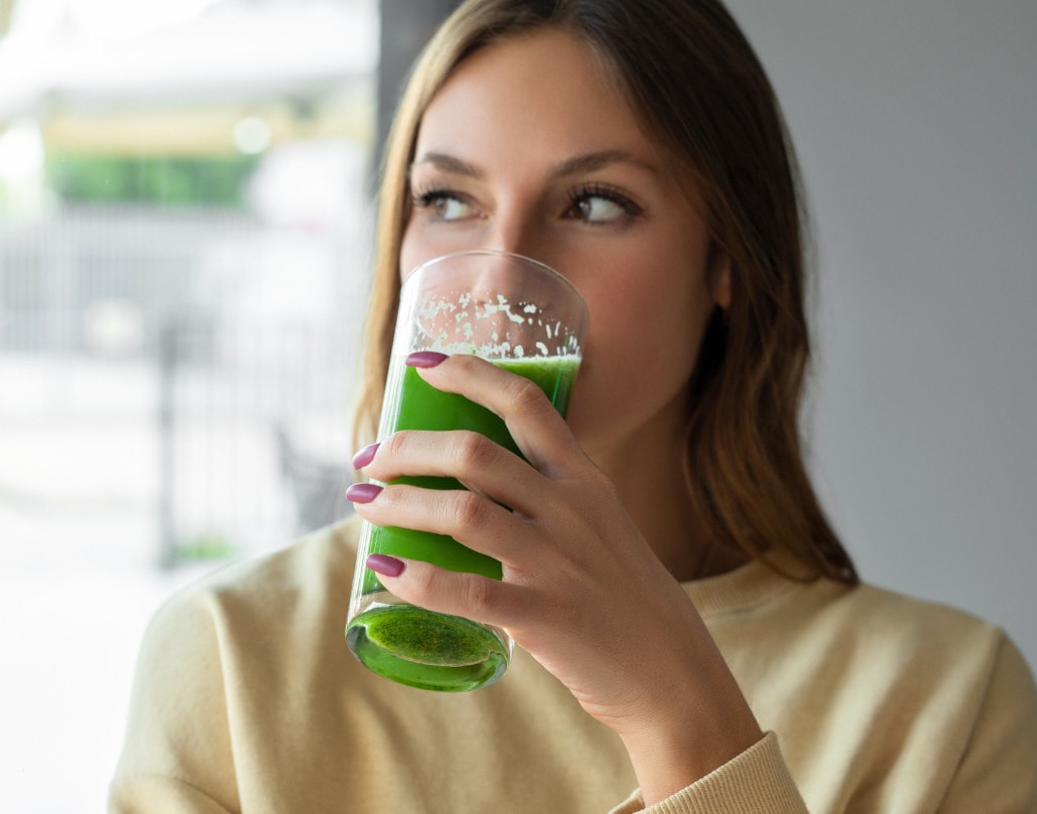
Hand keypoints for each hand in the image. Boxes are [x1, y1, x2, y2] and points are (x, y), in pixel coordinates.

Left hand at [351, 353, 761, 802]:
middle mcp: (571, 510)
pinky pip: (469, 592)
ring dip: (401, 503)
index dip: (468, 373)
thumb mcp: (598, 522)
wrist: (671, 673)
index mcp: (584, 479)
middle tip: (370, 459)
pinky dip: (419, 579)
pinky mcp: (544, 617)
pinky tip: (386, 569)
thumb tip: (466, 471)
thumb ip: (546, 494)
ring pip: (464, 513)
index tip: (420, 362)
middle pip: (475, 453)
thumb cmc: (620, 593)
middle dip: (409, 447)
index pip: (525, 403)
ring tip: (364, 503)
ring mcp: (558, 562)